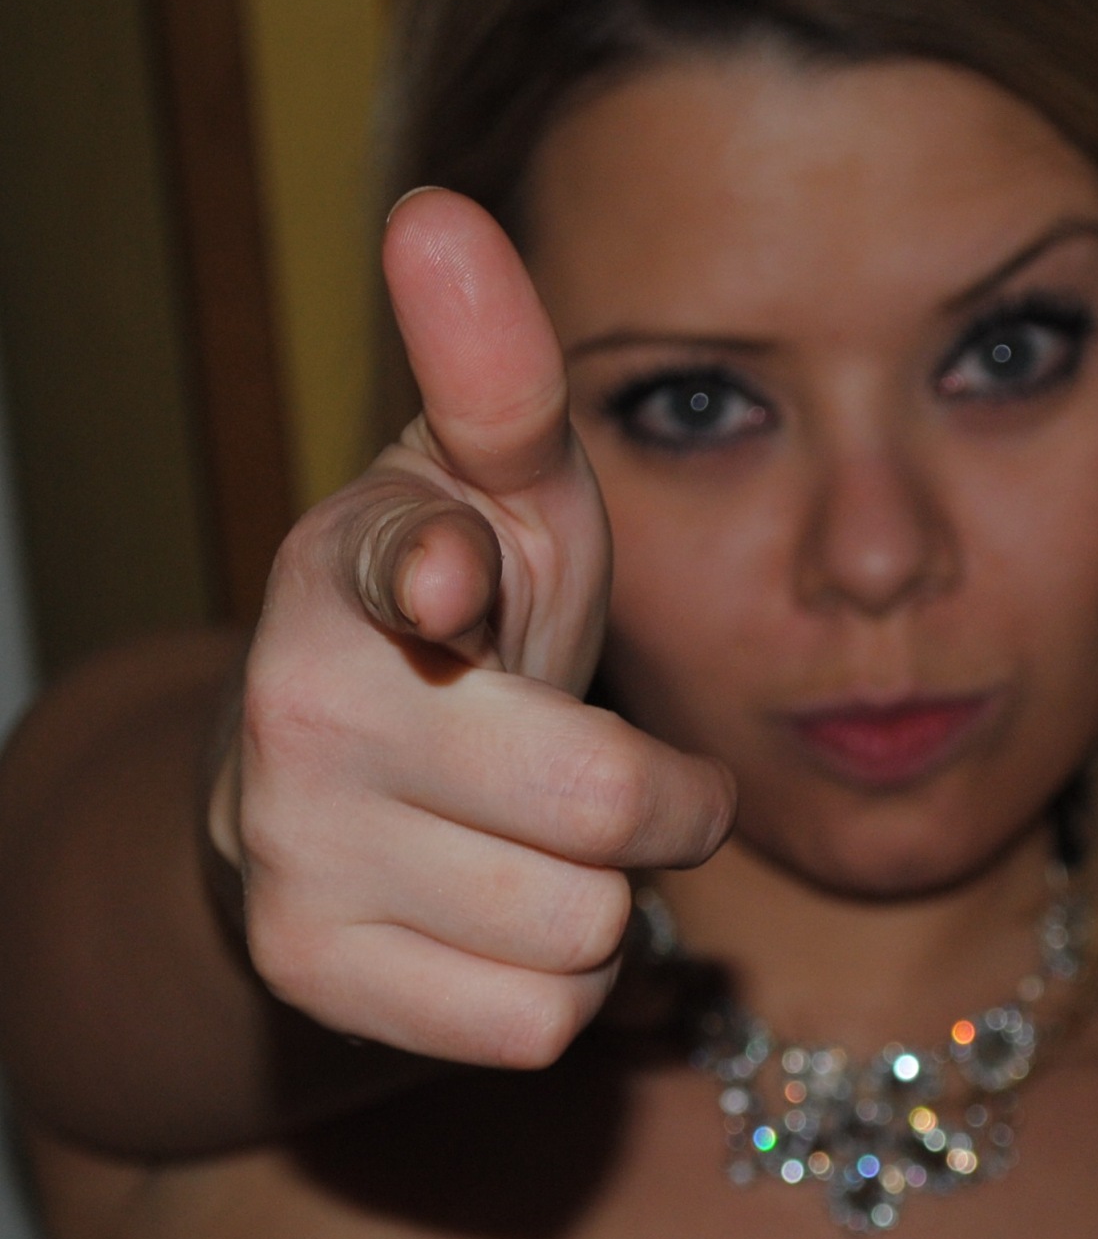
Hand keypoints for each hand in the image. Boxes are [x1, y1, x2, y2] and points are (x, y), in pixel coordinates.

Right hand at [209, 190, 733, 1065]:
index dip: (451, 582)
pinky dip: (560, 990)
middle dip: (663, 807)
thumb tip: (440, 212)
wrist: (327, 790)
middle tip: (630, 782)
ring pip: (584, 933)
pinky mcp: (312, 980)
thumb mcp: (490, 497)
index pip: (407, 568)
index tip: (450, 587)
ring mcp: (293, 861)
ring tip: (541, 848)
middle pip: (608, 814)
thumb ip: (495, 383)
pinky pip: (538, 1026)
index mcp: (349, 573)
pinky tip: (504, 926)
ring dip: (607, 902)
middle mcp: (299, 719)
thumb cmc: (454, 627)